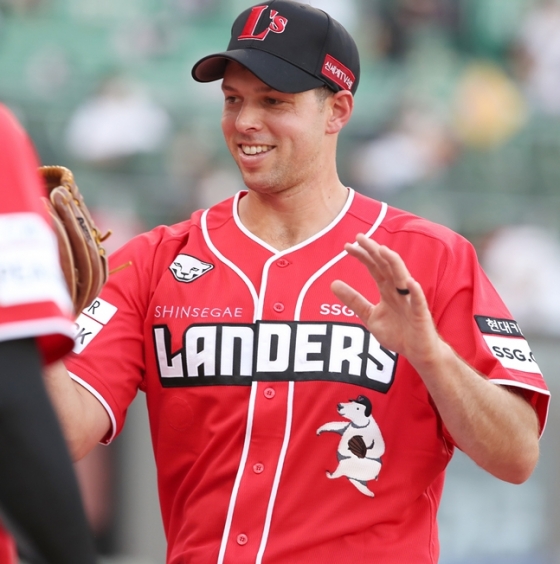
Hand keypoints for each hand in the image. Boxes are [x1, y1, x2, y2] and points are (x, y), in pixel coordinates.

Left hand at [331, 234, 441, 368]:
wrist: (417, 352)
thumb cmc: (397, 333)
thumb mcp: (370, 316)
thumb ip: (354, 300)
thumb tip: (333, 283)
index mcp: (387, 290)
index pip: (374, 267)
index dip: (362, 256)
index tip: (347, 246)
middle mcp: (399, 291)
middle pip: (386, 266)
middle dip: (374, 251)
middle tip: (359, 237)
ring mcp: (410, 300)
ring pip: (402, 277)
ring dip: (394, 263)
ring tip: (382, 250)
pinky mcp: (421, 314)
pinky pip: (418, 302)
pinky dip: (415, 292)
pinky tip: (410, 283)